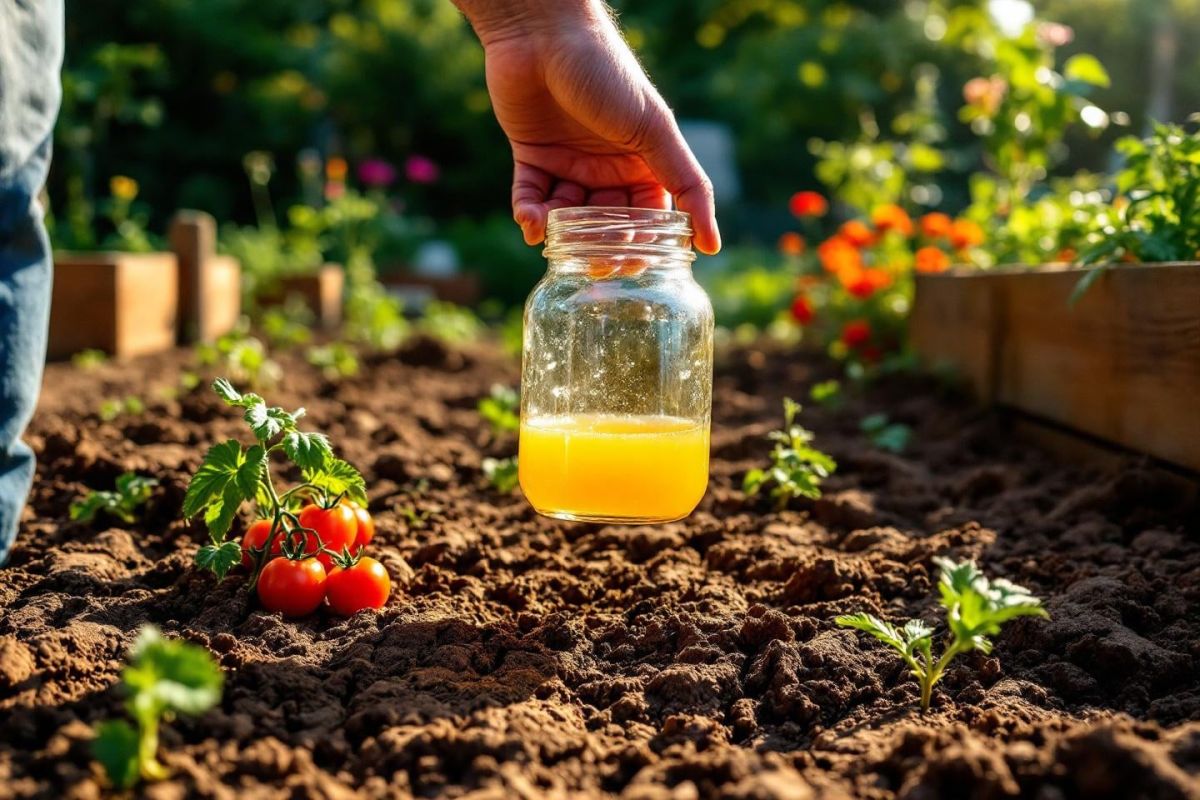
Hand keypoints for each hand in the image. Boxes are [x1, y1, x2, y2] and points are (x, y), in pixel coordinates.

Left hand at [456, 0, 720, 253]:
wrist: (543, 34)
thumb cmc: (607, 75)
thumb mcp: (654, 131)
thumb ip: (687, 184)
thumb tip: (713, 244)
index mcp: (643, 160)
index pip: (648, 216)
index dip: (642, 244)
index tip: (633, 268)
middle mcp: (608, 165)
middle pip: (606, 223)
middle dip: (599, 246)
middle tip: (592, 266)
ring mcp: (569, 162)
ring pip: (567, 216)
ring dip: (561, 233)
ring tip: (554, 241)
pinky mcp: (532, 155)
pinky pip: (531, 197)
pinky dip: (530, 213)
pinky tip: (530, 223)